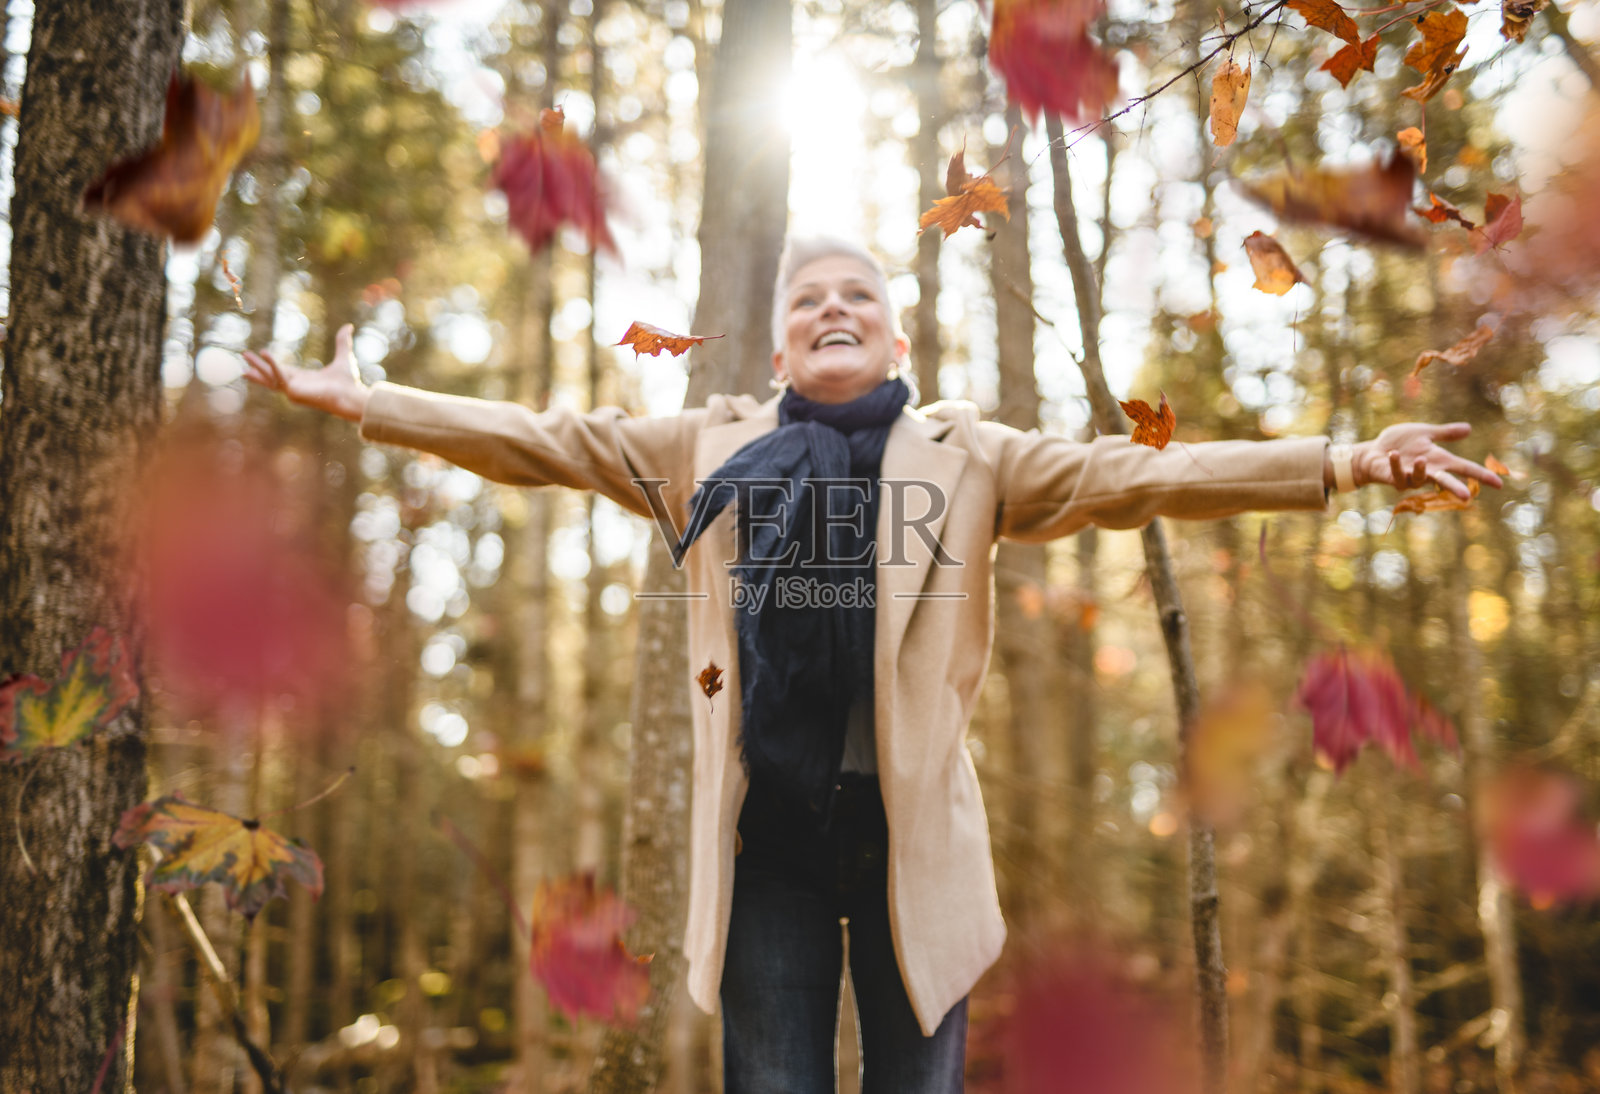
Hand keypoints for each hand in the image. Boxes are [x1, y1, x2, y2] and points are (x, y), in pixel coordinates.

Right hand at [243, 324, 369, 421]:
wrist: (352, 396)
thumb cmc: (349, 383)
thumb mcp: (343, 357)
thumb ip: (342, 342)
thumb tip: (349, 326)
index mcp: (305, 380)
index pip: (283, 371)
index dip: (271, 364)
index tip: (261, 355)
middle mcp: (297, 386)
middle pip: (271, 376)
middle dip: (258, 366)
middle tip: (244, 355)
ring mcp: (293, 391)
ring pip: (270, 377)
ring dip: (257, 366)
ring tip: (245, 355)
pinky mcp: (293, 392)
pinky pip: (278, 376)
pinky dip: (271, 365)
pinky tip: (263, 353)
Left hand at [1351, 422, 1503, 499]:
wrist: (1373, 451)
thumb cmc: (1400, 443)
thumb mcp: (1425, 433)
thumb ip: (1445, 433)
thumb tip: (1469, 428)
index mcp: (1439, 460)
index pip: (1464, 468)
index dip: (1481, 475)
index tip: (1499, 484)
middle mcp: (1427, 471)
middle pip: (1445, 482)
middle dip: (1455, 488)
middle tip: (1467, 496)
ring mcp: (1410, 477)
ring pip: (1419, 479)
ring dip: (1421, 470)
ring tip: (1422, 459)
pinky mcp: (1393, 478)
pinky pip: (1396, 475)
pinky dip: (1396, 464)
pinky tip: (1393, 454)